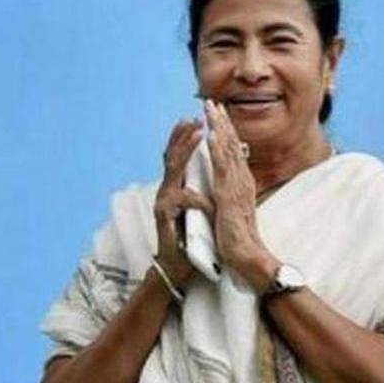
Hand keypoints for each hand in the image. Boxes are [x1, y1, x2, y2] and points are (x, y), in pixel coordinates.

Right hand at [154, 118, 213, 286]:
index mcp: (178, 185)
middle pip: (172, 155)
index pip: (180, 155)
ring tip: (198, 136)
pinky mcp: (163, 216)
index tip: (197, 117)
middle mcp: (167, 188)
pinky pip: (180, 200)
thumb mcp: (203, 206)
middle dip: (184, 136)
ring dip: (185, 151)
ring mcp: (163, 200)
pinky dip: (196, 198)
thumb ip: (206, 187)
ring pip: (173, 169)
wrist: (179, 264)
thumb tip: (220, 166)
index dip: (186, 136)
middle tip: (195, 118)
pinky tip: (206, 200)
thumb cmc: (193, 236)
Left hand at [203, 100, 278, 288]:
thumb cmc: (239, 236)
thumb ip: (233, 193)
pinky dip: (216, 149)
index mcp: (242, 182)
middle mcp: (242, 179)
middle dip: (221, 122)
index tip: (217, 113)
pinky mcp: (230, 195)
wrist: (247, 255)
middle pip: (232, 144)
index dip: (225, 130)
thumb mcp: (235, 208)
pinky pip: (222, 168)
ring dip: (218, 128)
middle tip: (211, 101)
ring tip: (210, 109)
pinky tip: (210, 135)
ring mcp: (237, 186)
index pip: (233, 151)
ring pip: (228, 150)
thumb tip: (230, 182)